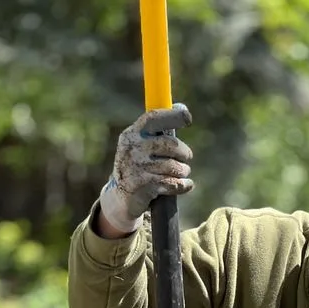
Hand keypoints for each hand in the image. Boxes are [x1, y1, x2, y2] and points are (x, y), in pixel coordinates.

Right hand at [99, 104, 193, 233]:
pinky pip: (173, 183)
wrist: (120, 197)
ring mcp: (138, 167)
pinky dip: (183, 185)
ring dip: (183, 170)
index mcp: (132, 134)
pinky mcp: (144, 186)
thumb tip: (181, 108)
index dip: (173, 116)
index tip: (187, 118)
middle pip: (170, 144)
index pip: (154, 118)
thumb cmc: (137, 166)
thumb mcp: (140, 146)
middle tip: (187, 157)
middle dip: (184, 151)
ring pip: (174, 166)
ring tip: (183, 172)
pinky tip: (187, 185)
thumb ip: (157, 131)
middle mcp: (133, 148)